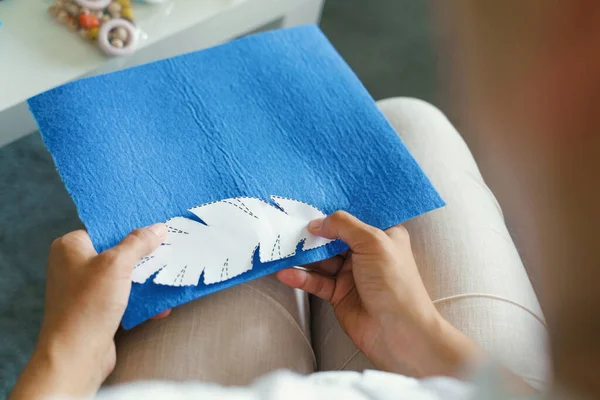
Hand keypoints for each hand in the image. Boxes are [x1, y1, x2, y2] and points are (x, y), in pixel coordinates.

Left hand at [10, 224, 166, 399]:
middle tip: (169, 251)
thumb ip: (139, 243)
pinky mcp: (96, 310)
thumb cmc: (89, 304)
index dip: (132, 228)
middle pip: (117, 252)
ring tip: (169, 277)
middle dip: (144, 256)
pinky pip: (123, 298)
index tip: (157, 229)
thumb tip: (158, 228)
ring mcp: (84, 290)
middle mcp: (74, 266)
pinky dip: (141, 300)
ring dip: (146, 279)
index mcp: (70, 247)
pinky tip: (161, 306)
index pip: (106, 229)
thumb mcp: (117, 264)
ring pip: (123, 276)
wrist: (76, 355)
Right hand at [277, 211, 482, 376]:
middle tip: (287, 225)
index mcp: (382, 235)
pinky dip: (300, 277)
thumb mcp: (373, 241)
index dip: (334, 210)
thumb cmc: (393, 281)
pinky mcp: (339, 294)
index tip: (309, 202)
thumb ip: (344, 225)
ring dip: (302, 255)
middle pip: (333, 238)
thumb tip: (317, 223)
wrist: (398, 331)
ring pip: (321, 259)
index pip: (355, 218)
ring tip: (279, 247)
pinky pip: (316, 281)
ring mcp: (351, 274)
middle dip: (312, 233)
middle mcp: (366, 252)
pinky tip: (284, 273)